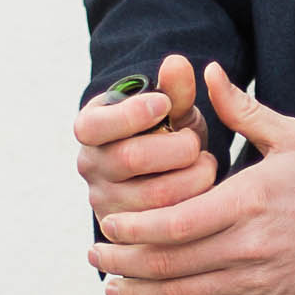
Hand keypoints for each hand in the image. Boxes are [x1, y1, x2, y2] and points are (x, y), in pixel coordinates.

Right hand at [75, 53, 215, 222]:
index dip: (133, 114)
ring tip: (205, 166)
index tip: (165, 105)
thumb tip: (177, 62)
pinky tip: (204, 192)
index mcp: (91, 129)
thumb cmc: (165, 131)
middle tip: (195, 143)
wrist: (162, 172)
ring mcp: (105, 202)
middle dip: (176, 148)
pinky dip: (194, 207)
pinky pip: (165, 227)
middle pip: (131, 158)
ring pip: (154, 197)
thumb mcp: (171, 108)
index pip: (97, 125)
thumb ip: (174, 88)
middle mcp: (90, 166)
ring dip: (192, 178)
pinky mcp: (128, 232)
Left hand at [88, 63, 294, 294]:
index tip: (108, 223)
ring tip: (110, 285)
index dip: (134, 227)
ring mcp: (257, 282)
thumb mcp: (292, 136)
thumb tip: (207, 73)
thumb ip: (241, 109)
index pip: (176, 223)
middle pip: (169, 263)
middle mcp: (251, 246)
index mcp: (252, 200)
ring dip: (137, 294)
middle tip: (94, 255)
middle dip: (122, 262)